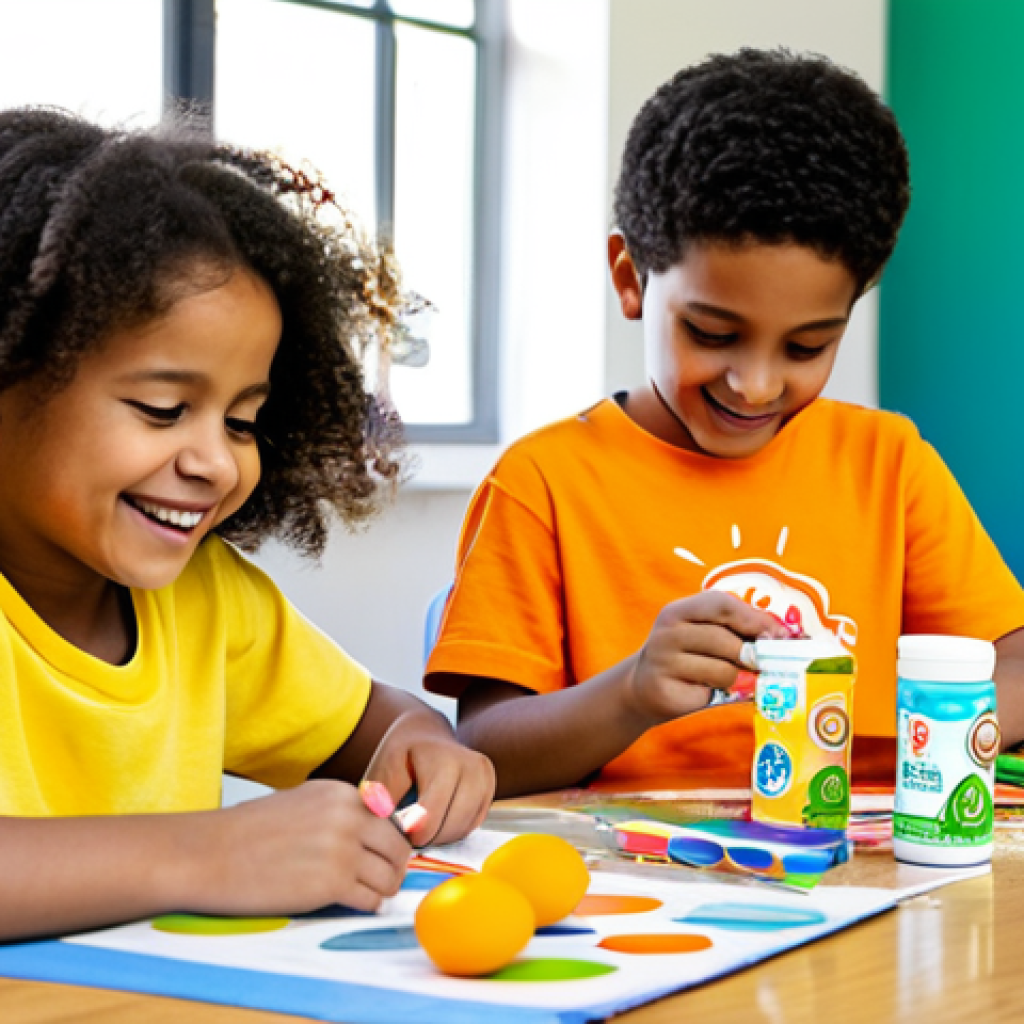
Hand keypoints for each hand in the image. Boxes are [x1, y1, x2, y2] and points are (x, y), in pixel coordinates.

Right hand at [197, 781, 410, 914]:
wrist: (210, 853)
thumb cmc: (249, 831)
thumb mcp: (303, 802)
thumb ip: (340, 811)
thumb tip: (374, 828)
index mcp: (342, 793)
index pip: (389, 820)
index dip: (388, 842)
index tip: (381, 856)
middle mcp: (349, 816)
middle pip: (398, 848)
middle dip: (393, 867)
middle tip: (382, 880)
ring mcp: (343, 849)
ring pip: (390, 877)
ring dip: (382, 889)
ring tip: (366, 894)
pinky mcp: (332, 883)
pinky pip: (371, 900)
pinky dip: (367, 906)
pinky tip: (352, 903)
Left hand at [363, 709, 494, 847]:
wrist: (425, 734)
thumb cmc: (401, 754)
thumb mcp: (383, 770)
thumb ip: (382, 800)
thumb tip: (383, 822)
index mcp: (443, 761)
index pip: (430, 817)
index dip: (412, 833)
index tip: (400, 828)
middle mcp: (471, 767)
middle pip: (450, 827)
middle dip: (427, 837)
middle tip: (409, 829)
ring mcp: (485, 777)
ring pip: (464, 828)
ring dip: (441, 836)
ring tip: (422, 823)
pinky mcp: (491, 788)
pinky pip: (473, 824)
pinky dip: (454, 829)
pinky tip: (439, 818)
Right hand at [625, 592, 789, 726]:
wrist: (644, 688)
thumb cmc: (688, 658)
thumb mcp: (705, 634)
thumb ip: (737, 631)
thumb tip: (786, 637)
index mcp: (678, 611)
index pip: (720, 603)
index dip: (754, 618)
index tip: (780, 635)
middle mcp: (667, 633)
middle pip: (725, 639)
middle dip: (751, 655)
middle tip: (764, 665)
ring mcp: (663, 663)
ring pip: (723, 671)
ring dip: (736, 680)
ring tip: (731, 681)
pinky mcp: (665, 692)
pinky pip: (710, 695)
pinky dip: (717, 696)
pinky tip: (706, 692)